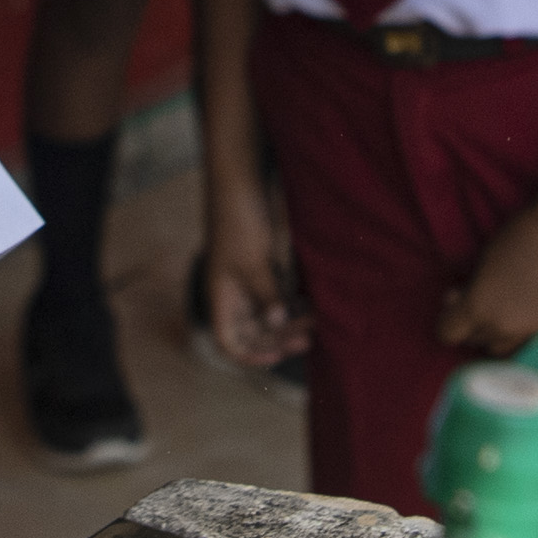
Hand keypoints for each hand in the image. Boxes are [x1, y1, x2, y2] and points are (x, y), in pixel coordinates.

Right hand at [202, 183, 309, 366]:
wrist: (240, 181)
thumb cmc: (238, 219)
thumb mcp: (253, 260)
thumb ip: (266, 293)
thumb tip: (277, 322)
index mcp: (221, 296)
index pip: (228, 341)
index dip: (249, 355)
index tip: (277, 357)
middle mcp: (233, 292)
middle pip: (253, 331)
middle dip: (279, 337)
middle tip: (308, 337)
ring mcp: (249, 279)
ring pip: (269, 314)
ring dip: (290, 321)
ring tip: (315, 320)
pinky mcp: (264, 265)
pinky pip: (278, 294)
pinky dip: (293, 303)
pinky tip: (311, 303)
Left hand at [439, 197, 537, 356]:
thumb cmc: (520, 235)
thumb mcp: (484, 257)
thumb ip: (470, 283)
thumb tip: (460, 293)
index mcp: (478, 308)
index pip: (447, 333)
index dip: (447, 315)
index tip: (455, 294)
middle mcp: (501, 326)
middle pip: (472, 341)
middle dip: (468, 322)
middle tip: (476, 293)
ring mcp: (527, 329)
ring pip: (498, 347)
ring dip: (491, 331)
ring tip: (498, 304)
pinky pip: (522, 338)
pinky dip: (515, 327)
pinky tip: (520, 301)